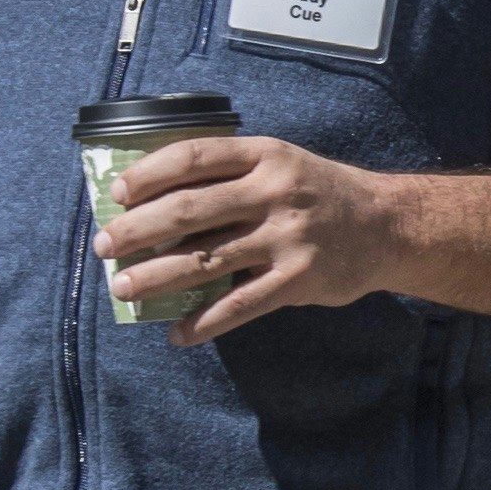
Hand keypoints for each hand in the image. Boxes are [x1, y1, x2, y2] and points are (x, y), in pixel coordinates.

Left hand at [96, 134, 401, 343]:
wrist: (386, 226)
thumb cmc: (319, 194)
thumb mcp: (281, 165)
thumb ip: (231, 176)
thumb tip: (156, 203)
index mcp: (266, 155)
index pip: (194, 157)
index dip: (148, 174)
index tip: (115, 193)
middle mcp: (275, 192)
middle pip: (189, 210)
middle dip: (136, 231)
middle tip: (104, 246)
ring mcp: (287, 238)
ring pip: (205, 260)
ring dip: (155, 277)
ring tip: (123, 288)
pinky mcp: (298, 280)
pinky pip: (238, 305)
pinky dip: (202, 323)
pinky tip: (176, 333)